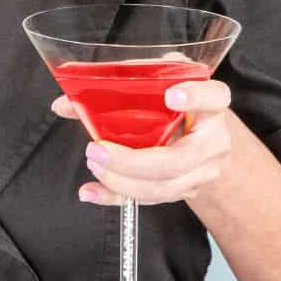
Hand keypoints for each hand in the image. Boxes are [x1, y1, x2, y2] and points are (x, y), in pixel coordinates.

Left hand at [51, 77, 233, 206]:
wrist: (206, 136)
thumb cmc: (177, 103)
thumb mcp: (158, 82)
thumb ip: (120, 83)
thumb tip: (66, 102)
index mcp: (211, 103)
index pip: (213, 97)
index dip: (195, 97)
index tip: (170, 96)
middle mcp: (213, 140)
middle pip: (178, 159)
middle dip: (133, 161)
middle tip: (98, 150)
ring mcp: (202, 171)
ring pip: (163, 186)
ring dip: (122, 180)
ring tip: (94, 163)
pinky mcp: (184, 190)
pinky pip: (149, 198)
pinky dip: (116, 196)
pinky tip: (92, 191)